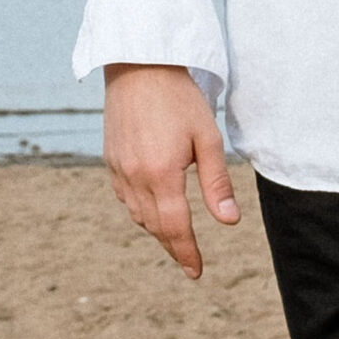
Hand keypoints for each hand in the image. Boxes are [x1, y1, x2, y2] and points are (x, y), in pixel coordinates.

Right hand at [102, 63, 238, 278]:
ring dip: (156, 228)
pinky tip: (152, 205)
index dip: (186, 253)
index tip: (196, 272)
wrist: (139, 65)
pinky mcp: (109, 158)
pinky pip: (124, 196)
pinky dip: (140, 208)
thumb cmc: (179, 97)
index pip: (175, 227)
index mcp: (161, 174)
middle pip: (154, 226)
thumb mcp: (207, 137)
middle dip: (172, 245)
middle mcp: (135, 177)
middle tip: (189, 260)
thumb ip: (216, 182)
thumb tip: (229, 222)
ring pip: (137, 214)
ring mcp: (118, 168)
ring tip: (174, 235)